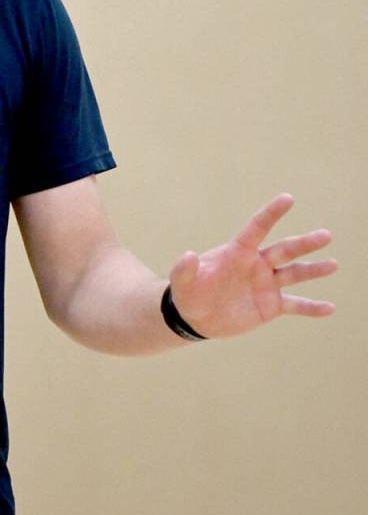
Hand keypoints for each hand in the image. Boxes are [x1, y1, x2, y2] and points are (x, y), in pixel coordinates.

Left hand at [170, 194, 336, 338]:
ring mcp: (266, 284)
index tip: (288, 198)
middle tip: (325, 235)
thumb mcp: (182, 282)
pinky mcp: (271, 305)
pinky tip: (329, 308)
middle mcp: (257, 264)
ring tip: (332, 264)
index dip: (271, 214)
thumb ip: (185, 268)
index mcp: (237, 252)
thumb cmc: (188, 292)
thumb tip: (188, 255)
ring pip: (295, 274)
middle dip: (304, 243)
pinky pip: (296, 305)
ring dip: (314, 270)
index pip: (257, 228)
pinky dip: (311, 307)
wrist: (196, 316)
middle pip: (284, 250)